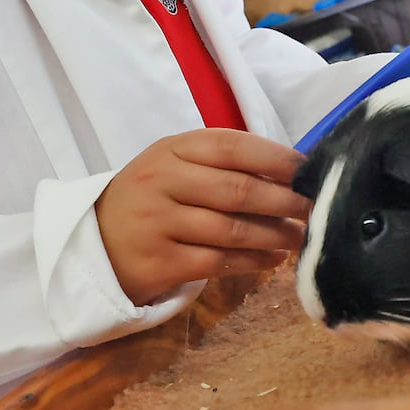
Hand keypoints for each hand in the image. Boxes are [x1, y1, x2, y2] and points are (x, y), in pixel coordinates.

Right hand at [95, 129, 309, 305]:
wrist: (94, 245)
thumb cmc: (149, 200)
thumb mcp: (174, 167)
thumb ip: (220, 165)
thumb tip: (288, 173)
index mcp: (171, 150)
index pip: (231, 145)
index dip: (275, 157)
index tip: (308, 171)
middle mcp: (162, 182)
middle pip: (237, 190)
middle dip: (285, 200)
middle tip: (315, 209)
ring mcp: (158, 223)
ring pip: (231, 229)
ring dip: (274, 234)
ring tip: (301, 237)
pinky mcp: (159, 263)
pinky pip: (217, 262)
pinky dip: (252, 261)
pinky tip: (272, 260)